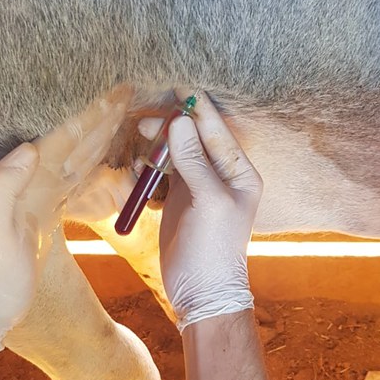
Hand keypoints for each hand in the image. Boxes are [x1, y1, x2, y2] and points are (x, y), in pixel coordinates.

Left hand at [0, 86, 130, 358]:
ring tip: (124, 114)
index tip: (116, 92)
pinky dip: (93, 164)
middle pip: (73, 140)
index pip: (61, 137)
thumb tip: (29, 148)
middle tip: (130, 91)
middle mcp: (30, 181)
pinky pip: (75, 180)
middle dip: (101, 116)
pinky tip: (105, 156)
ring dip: (100, 135)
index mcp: (20, 179)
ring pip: (76, 156)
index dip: (89, 114)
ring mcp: (39, 196)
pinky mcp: (45, 213)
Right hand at [145, 90, 262, 330]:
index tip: (178, 89)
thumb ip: (194, 161)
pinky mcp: (178, 198)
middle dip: (171, 125)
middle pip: (194, 137)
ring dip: (158, 144)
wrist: (201, 290)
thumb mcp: (208, 201)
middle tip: (145, 120)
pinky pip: (164, 170)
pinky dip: (152, 165)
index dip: (198, 110)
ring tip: (140, 140)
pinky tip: (141, 168)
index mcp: (239, 172)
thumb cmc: (214, 248)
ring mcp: (198, 185)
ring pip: (177, 151)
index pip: (217, 131)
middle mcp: (220, 174)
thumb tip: (178, 122)